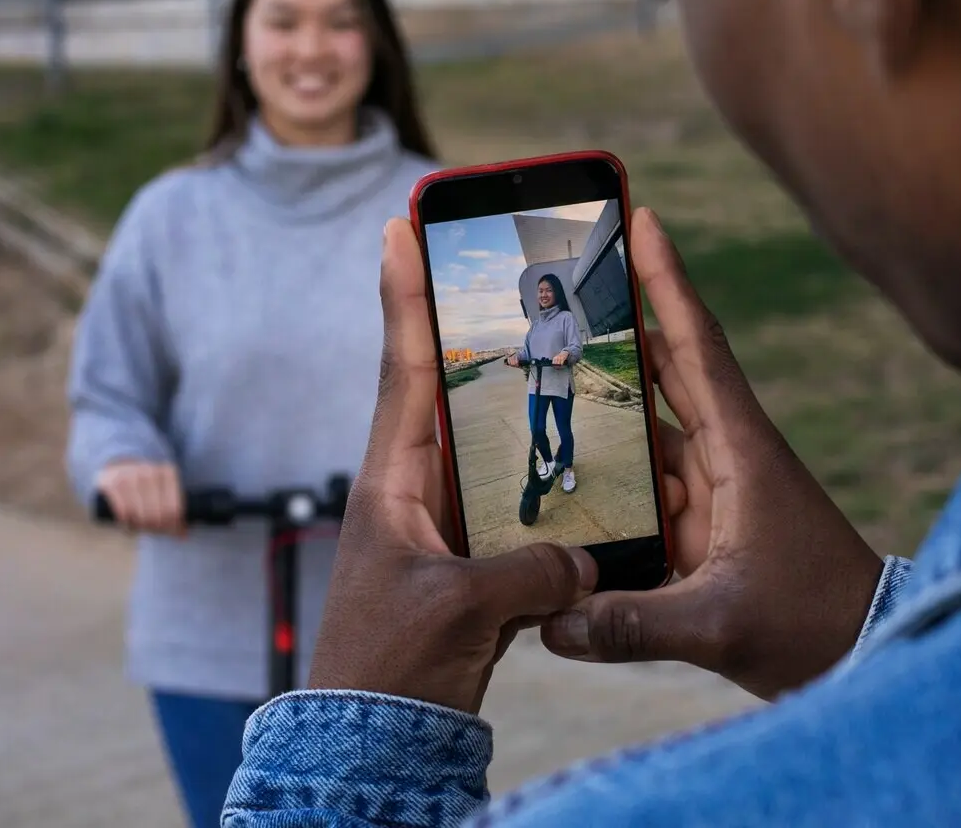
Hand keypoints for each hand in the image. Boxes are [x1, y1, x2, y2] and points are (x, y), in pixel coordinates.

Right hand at [96, 460, 185, 536]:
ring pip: (141, 514)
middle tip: (153, 529)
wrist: (117, 467)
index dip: (173, 525)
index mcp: (168, 472)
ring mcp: (130, 475)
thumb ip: (173, 511)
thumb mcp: (162, 491)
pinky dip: (126, 522)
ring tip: (140, 526)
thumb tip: (183, 536)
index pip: (174, 508)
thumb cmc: (145, 486)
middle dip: (156, 526)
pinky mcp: (112, 483)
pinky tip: (127, 523)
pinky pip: (123, 511)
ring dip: (141, 525)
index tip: (169, 530)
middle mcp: (150, 471)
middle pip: (158, 513)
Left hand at [308, 220, 597, 713]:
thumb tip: (583, 558)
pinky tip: (583, 462)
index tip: (400, 224)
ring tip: (557, 347)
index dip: (405, 295)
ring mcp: (442, 523)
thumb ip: (528, 573)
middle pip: (445, 387)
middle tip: (495, 265)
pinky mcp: (469, 559)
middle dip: (467, 326)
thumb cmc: (389, 667)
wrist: (377, 737)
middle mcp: (414, 490)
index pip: (401, 368)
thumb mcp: (459, 611)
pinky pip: (512, 501)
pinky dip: (544, 478)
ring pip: (486, 444)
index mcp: (392, 482)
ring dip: (515, 402)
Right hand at [540, 208, 884, 700]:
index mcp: (741, 451)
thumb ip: (633, 625)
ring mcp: (717, 489)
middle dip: (621, 323)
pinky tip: (564, 480)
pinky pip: (648, 486)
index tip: (645, 218)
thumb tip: (551, 623)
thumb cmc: (814, 626)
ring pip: (649, 432)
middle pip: (667, 370)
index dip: (669, 282)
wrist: (868, 653)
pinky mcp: (707, 525)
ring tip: (541, 376)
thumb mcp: (721, 627)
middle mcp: (727, 456)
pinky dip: (611, 477)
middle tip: (570, 280)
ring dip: (605, 408)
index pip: (698, 348)